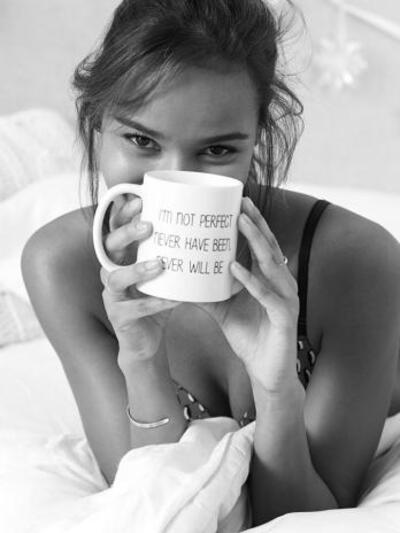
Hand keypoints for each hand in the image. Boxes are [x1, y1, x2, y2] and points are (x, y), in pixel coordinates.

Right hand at [99, 195, 179, 368]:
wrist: (147, 340)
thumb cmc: (157, 299)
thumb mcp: (164, 272)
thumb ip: (173, 251)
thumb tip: (203, 224)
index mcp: (122, 256)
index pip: (116, 228)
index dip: (123, 213)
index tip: (140, 198)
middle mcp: (111, 271)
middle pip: (109, 246)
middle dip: (126, 233)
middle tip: (148, 226)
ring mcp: (112, 296)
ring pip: (115, 278)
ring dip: (137, 269)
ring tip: (160, 264)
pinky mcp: (119, 317)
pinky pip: (135, 309)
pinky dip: (155, 304)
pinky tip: (174, 299)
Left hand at [196, 196, 299, 390]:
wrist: (265, 372)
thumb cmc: (249, 337)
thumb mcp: (222, 310)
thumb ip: (207, 291)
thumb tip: (180, 277)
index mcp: (268, 279)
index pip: (261, 245)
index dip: (252, 223)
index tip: (237, 202)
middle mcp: (281, 283)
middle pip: (269, 247)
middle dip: (256, 222)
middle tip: (241, 201)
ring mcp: (286, 298)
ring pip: (271, 264)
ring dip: (256, 242)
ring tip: (241, 222)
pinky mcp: (285, 317)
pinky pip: (267, 295)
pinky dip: (251, 281)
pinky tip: (235, 267)